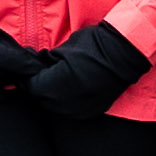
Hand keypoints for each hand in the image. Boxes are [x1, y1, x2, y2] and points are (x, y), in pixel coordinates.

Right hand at [0, 0, 45, 100]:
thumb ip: (2, 40)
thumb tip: (22, 56)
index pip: (9, 62)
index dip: (27, 67)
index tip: (40, 69)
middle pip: (2, 78)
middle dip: (20, 77)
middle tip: (35, 77)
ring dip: (7, 87)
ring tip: (22, 85)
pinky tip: (2, 90)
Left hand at [29, 21, 150, 116]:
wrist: (127, 52)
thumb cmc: (95, 44)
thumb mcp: (64, 49)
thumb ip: (47, 62)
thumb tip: (36, 66)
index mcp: (59, 84)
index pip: (32, 86)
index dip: (28, 77)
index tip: (30, 70)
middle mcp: (69, 102)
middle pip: (41, 100)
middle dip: (38, 87)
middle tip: (41, 74)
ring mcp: (82, 109)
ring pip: (55, 108)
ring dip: (51, 96)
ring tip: (55, 81)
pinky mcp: (93, 111)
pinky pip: (71, 110)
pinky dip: (66, 102)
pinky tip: (69, 89)